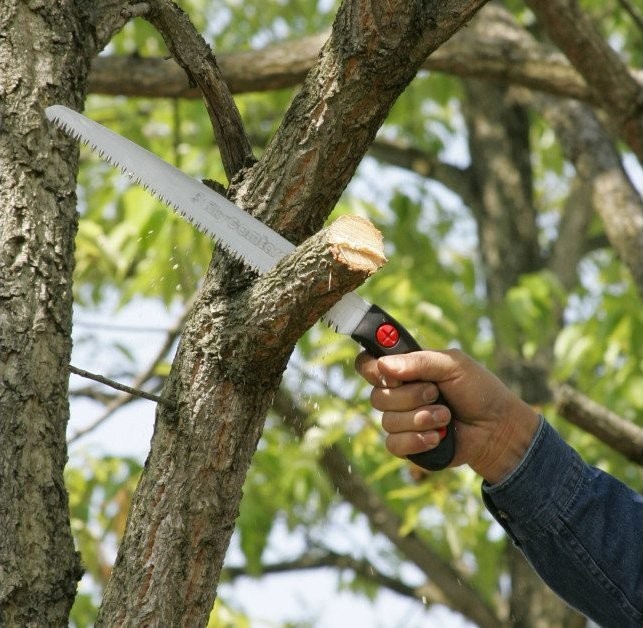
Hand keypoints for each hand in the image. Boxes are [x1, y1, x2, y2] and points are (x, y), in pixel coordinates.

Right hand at [355, 349, 539, 483]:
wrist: (498, 428)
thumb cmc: (479, 391)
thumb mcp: (453, 365)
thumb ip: (419, 361)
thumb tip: (384, 366)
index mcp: (405, 369)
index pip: (368, 365)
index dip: (372, 368)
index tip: (391, 373)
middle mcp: (398, 394)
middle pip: (377, 395)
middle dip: (410, 396)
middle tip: (436, 394)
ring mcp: (401, 421)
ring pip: (387, 421)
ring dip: (421, 419)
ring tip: (446, 418)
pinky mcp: (407, 445)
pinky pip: (394, 444)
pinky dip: (416, 440)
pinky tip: (437, 438)